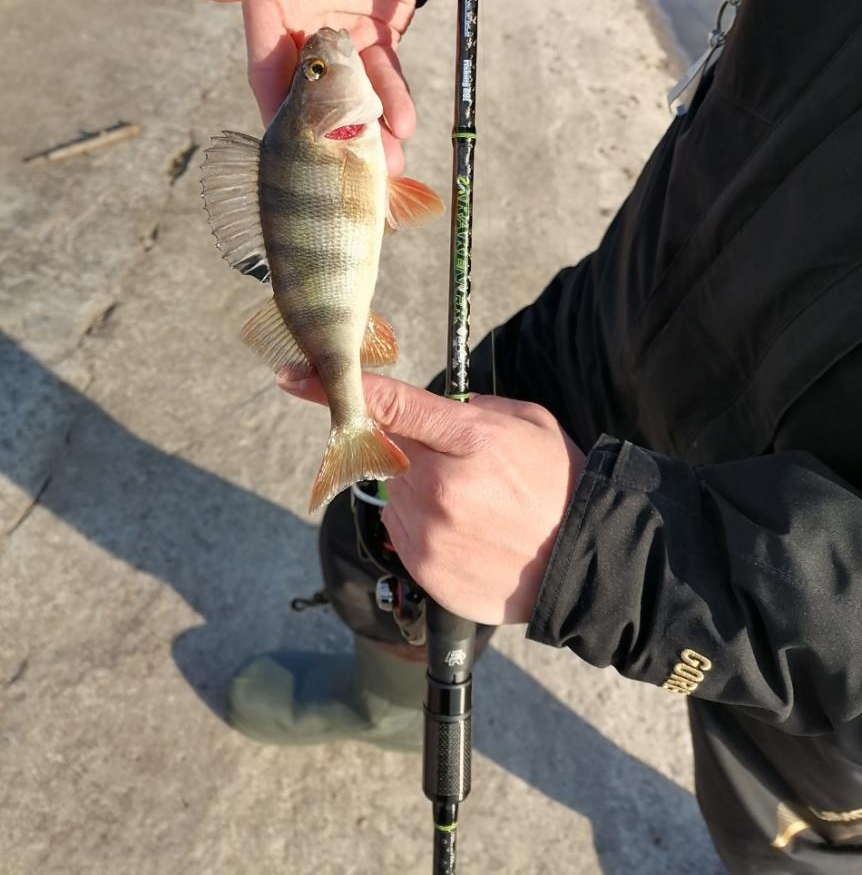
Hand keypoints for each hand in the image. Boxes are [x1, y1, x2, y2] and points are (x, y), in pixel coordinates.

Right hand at [185, 0, 418, 174]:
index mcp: (269, 10)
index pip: (267, 71)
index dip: (276, 111)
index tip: (284, 154)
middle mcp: (303, 30)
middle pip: (313, 95)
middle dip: (329, 136)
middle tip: (344, 176)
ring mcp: (343, 36)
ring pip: (353, 94)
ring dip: (368, 130)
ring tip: (387, 165)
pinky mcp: (378, 35)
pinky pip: (386, 77)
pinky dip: (395, 102)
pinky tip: (406, 126)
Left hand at [281, 373, 586, 624]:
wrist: (585, 564)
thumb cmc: (558, 486)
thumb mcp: (526, 422)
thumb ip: (470, 409)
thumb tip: (430, 412)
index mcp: (467, 441)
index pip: (388, 405)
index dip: (334, 389)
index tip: (293, 376)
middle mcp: (437, 488)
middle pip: (387, 453)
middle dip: (411, 452)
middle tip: (463, 468)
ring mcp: (426, 534)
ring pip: (393, 495)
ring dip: (418, 492)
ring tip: (475, 508)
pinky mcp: (423, 570)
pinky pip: (403, 534)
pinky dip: (426, 528)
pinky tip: (470, 534)